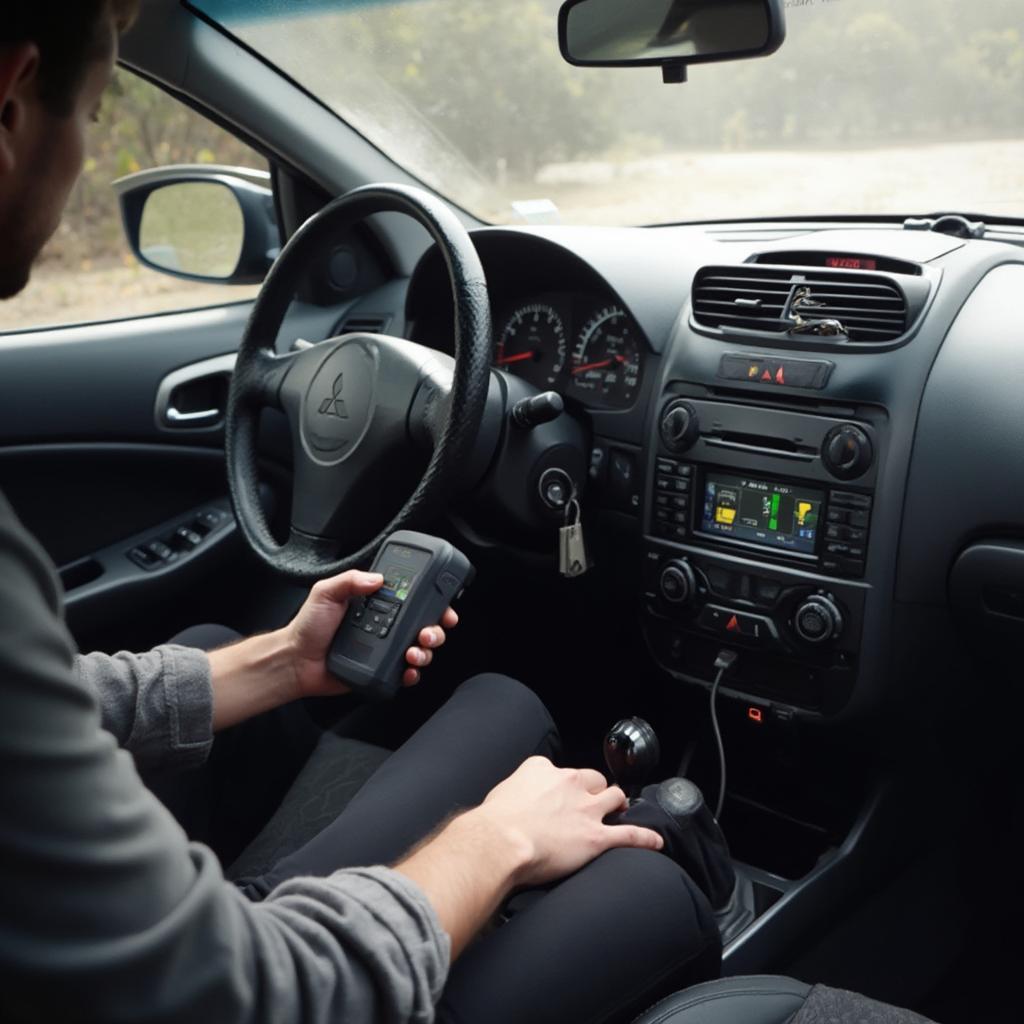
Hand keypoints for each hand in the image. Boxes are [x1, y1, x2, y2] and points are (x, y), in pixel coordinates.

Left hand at [284, 570, 458, 698]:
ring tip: (414, 652)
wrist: (296, 662)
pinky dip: (414, 673)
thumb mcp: (326, 593)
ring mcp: (386, 649)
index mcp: (377, 605)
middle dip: (436, 629)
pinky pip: (407, 673)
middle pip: (425, 625)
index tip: (443, 605)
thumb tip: (377, 578)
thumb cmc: (308, 627)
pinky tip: (408, 670)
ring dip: (427, 652)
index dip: (433, 602)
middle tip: (428, 632)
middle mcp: (386, 626)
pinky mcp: (382, 670)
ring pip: (421, 650)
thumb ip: (349, 580)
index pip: (413, 600)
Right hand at [472, 756, 663, 887]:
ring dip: (618, 804)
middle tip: (593, 803)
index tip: (561, 795)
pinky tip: (655, 841)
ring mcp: (586, 809)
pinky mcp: (596, 836)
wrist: (500, 842)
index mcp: (543, 770)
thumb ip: (516, 794)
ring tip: (621, 809)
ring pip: (614, 797)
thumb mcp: (501, 793)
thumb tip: (514, 805)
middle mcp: (569, 784)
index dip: (564, 785)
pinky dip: (644, 837)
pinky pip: (628, 834)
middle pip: (594, 779)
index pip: (561, 771)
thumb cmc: (492, 823)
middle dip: (596, 790)